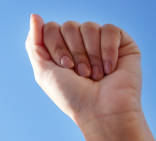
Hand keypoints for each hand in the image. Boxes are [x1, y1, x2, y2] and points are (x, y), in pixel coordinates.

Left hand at [25, 14, 141, 130]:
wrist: (100, 110)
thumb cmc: (71, 96)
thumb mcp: (43, 72)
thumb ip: (34, 44)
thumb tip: (34, 16)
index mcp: (61, 48)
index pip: (52, 28)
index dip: (56, 47)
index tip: (64, 67)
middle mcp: (80, 43)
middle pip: (69, 26)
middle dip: (73, 53)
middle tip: (80, 74)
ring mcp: (100, 41)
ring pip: (89, 27)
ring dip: (89, 55)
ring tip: (94, 75)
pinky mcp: (122, 42)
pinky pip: (110, 30)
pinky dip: (107, 51)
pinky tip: (109, 68)